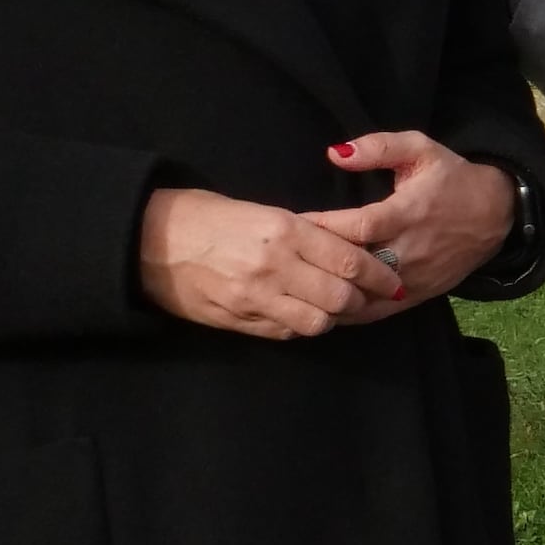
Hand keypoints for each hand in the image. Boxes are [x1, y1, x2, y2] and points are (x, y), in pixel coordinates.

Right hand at [136, 187, 390, 339]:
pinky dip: (302, 326)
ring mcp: (255, 298)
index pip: (350, 259)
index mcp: (284, 230)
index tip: (394, 280)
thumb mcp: (261, 211)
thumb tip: (343, 249)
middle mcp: (274, 266)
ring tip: (337, 308)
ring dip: (333, 318)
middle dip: (362, 300)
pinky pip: (286, 332)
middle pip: (341, 297)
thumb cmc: (207, 216)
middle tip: (372, 298)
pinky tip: (304, 314)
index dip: (380, 274)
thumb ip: (303, 233)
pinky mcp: (239, 320)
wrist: (150, 240)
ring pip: (317, 322)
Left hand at [304, 131, 520, 314]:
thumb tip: (335, 154)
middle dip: (319, 264)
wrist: (496, 215)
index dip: (324, 228)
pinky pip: (376, 312)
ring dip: (330, 294)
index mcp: (408, 213)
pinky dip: (348, 314)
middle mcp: (410, 250)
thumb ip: (378, 147)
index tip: (293, 225)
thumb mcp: (420, 149)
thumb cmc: (451, 178)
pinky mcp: (418, 296)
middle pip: (357, 267)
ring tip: (296, 288)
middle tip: (285, 259)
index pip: (359, 226)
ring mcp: (414, 279)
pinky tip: (322, 308)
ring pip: (363, 295)